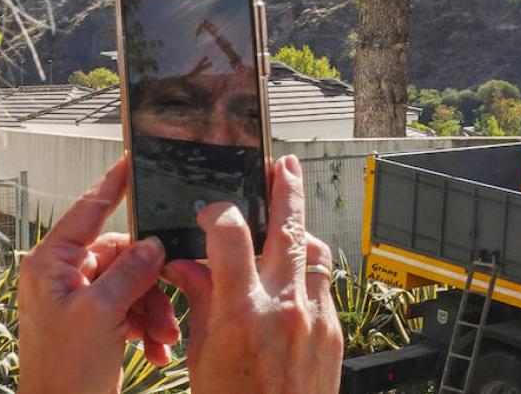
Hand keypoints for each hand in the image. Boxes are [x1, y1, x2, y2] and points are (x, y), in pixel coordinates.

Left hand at [18, 158, 180, 393]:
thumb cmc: (63, 375)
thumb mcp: (101, 316)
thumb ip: (130, 272)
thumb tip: (153, 244)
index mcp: (50, 265)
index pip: (87, 212)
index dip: (112, 185)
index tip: (131, 161)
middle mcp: (63, 276)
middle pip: (122, 254)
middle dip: (150, 283)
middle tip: (169, 306)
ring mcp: (79, 299)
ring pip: (132, 282)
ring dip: (153, 309)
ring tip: (162, 337)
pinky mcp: (94, 321)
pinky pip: (130, 307)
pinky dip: (146, 325)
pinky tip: (155, 349)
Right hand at [165, 154, 343, 393]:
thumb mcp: (200, 356)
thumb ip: (200, 300)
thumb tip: (186, 264)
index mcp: (242, 315)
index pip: (231, 235)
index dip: (218, 214)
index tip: (210, 215)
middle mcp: (284, 309)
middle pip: (290, 228)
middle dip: (287, 188)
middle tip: (284, 164)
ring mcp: (315, 319)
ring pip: (316, 251)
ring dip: (301, 232)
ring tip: (288, 219)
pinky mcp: (333, 332)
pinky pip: (325, 284)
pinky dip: (309, 271)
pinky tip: (294, 273)